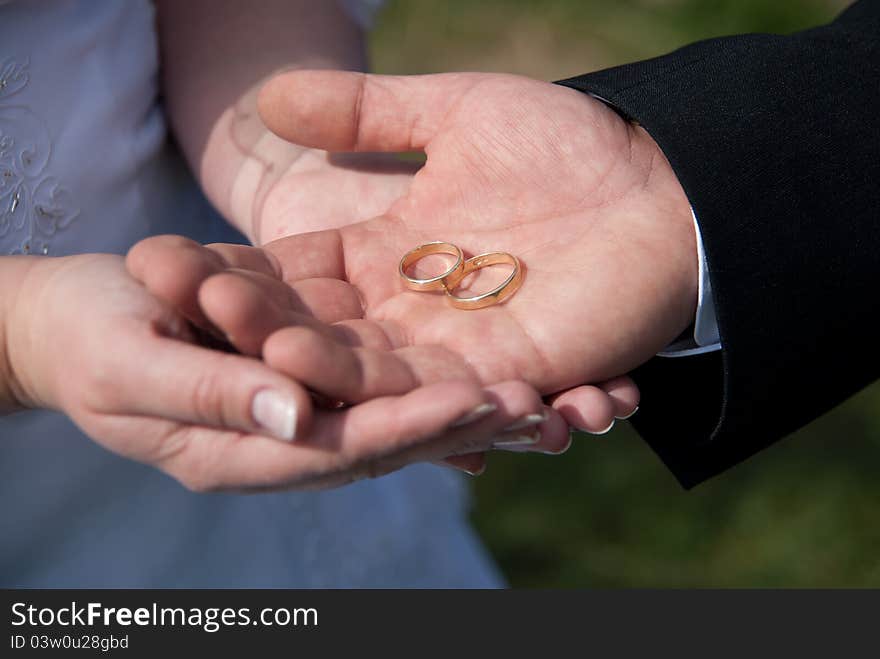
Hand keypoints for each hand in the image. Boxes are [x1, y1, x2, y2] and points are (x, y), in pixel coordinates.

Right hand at [4, 254, 560, 489]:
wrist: (84, 318)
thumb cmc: (89, 338)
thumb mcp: (130, 362)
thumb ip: (210, 391)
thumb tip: (295, 418)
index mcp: (244, 454)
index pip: (344, 447)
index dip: (410, 427)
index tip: (477, 403)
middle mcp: (289, 443)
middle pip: (391, 440)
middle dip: (466, 425)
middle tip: (544, 409)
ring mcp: (305, 415)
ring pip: (401, 415)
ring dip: (473, 409)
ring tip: (551, 396)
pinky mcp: (316, 380)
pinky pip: (385, 383)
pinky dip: (442, 384)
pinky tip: (501, 376)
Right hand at [235, 71, 692, 419]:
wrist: (661, 183)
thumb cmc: (561, 142)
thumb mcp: (452, 112)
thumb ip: (363, 111)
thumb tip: (266, 97)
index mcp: (383, 253)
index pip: (292, 274)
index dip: (239, 273)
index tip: (171, 268)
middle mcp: (408, 311)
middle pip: (321, 332)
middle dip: (264, 330)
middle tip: (203, 325)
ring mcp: (459, 349)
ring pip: (377, 377)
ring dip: (329, 376)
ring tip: (279, 365)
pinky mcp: (514, 376)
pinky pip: (458, 402)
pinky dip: (423, 406)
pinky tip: (382, 398)